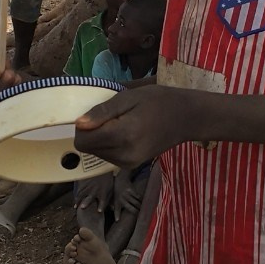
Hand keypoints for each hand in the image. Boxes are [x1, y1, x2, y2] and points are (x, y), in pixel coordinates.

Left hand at [75, 83, 190, 168]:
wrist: (185, 119)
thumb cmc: (158, 101)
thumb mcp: (129, 97)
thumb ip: (103, 112)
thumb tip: (79, 124)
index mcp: (123, 136)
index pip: (83, 141)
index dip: (83, 126)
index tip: (97, 113)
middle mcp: (123, 155)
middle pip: (87, 148)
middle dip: (92, 132)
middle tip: (112, 116)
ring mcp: (127, 163)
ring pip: (96, 153)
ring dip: (100, 138)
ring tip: (121, 123)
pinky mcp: (130, 166)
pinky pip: (107, 156)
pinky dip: (109, 144)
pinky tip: (124, 133)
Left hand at [112, 168, 143, 220]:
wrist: (121, 179)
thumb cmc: (117, 190)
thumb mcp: (114, 197)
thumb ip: (114, 206)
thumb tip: (115, 216)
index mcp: (116, 200)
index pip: (116, 209)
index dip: (117, 214)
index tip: (117, 220)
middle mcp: (121, 197)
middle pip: (129, 207)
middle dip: (135, 211)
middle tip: (139, 215)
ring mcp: (126, 193)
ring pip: (135, 202)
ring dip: (140, 206)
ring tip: (143, 209)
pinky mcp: (131, 190)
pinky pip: (137, 196)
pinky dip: (141, 199)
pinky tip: (144, 201)